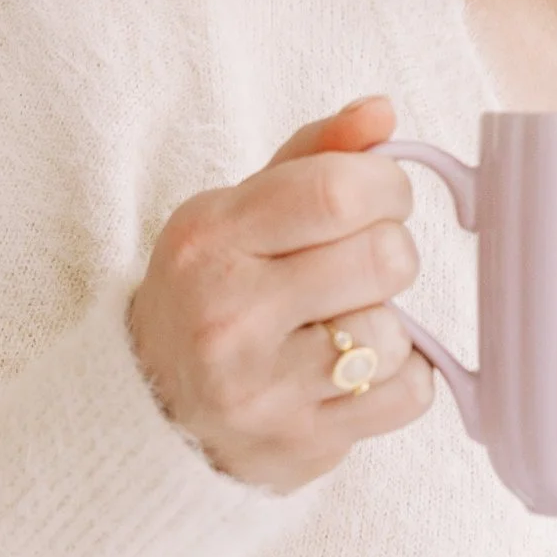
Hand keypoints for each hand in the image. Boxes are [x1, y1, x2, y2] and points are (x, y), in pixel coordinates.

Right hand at [129, 95, 435, 492]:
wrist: (149, 406)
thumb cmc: (212, 290)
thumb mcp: (237, 211)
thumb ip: (313, 156)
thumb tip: (382, 112)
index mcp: (210, 239)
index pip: (340, 192)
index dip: (386, 187)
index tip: (380, 197)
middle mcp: (230, 315)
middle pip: (385, 258)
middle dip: (389, 252)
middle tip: (359, 264)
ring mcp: (263, 389)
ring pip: (395, 333)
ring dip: (386, 324)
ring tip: (340, 324)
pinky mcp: (300, 443)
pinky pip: (408, 394)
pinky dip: (398, 378)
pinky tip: (353, 371)